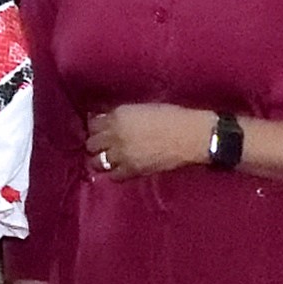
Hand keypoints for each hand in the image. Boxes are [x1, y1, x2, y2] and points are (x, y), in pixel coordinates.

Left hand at [84, 104, 214, 178]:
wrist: (190, 135)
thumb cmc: (172, 116)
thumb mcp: (143, 108)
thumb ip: (124, 115)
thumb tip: (110, 119)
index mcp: (118, 116)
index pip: (93, 123)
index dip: (96, 126)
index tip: (100, 128)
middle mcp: (115, 135)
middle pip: (92, 143)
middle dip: (96, 143)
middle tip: (103, 145)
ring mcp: (122, 154)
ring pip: (98, 161)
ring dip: (100, 159)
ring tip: (107, 158)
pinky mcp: (133, 170)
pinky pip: (113, 176)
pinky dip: (114, 173)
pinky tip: (119, 169)